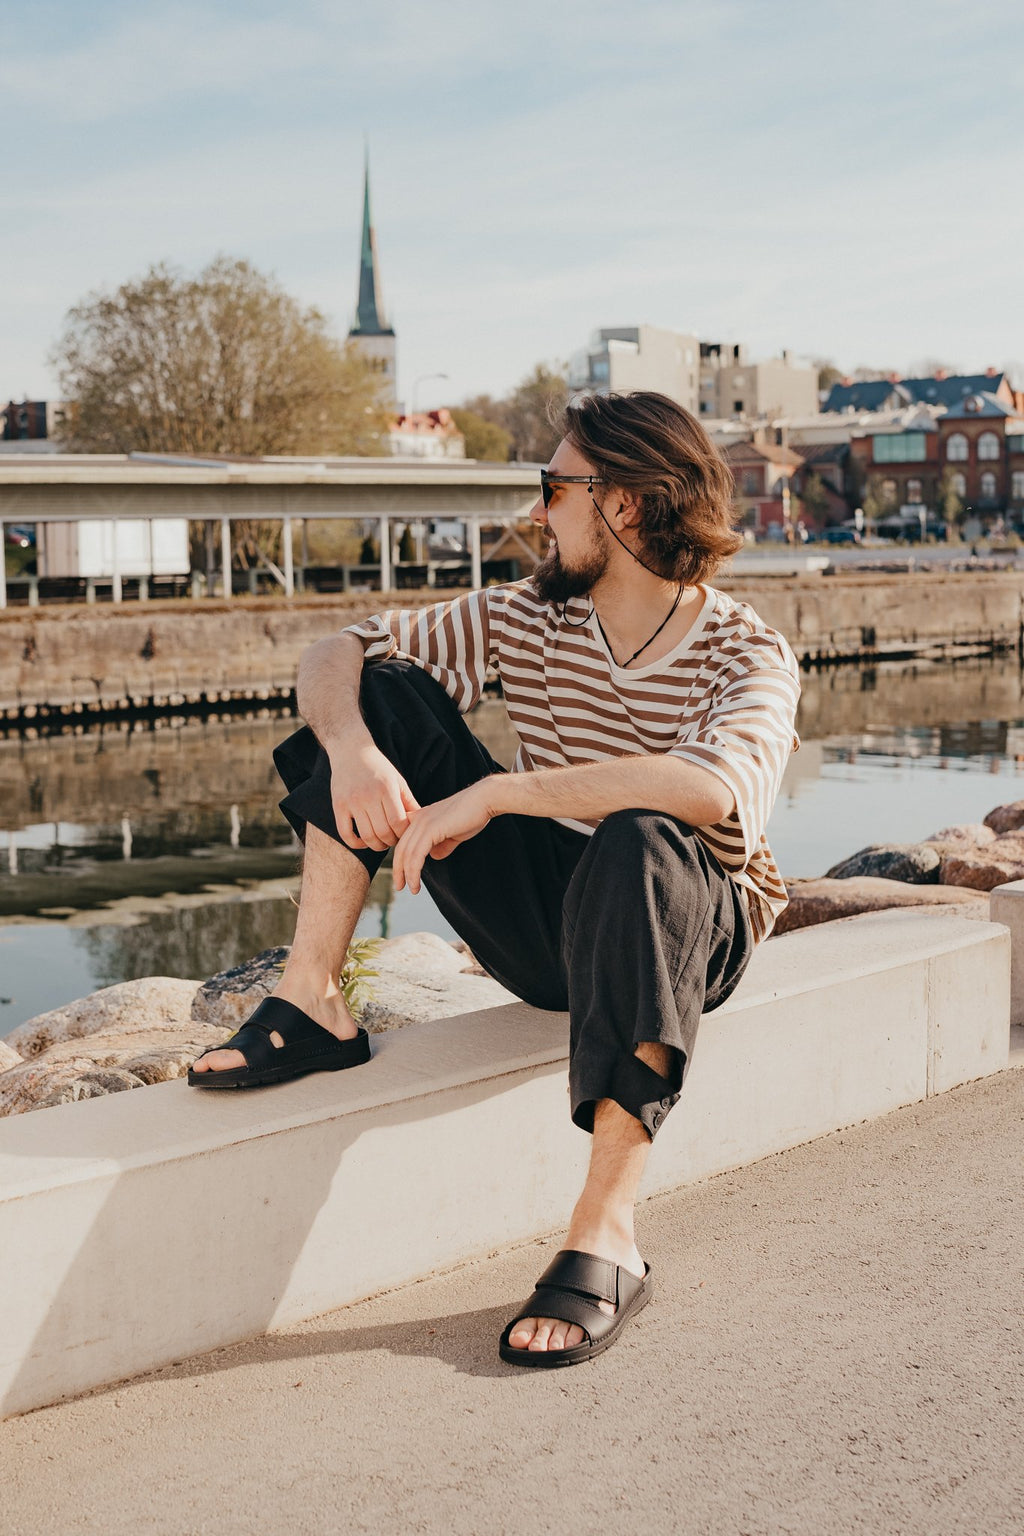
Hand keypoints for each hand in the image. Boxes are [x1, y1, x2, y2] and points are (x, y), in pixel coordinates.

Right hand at [328, 736, 419, 851]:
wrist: (350, 750)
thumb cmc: (378, 767)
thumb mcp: (397, 780)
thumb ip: (409, 801)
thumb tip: (421, 822)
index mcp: (386, 788)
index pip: (398, 822)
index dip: (403, 833)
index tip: (404, 833)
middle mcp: (368, 795)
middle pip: (383, 832)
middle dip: (392, 841)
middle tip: (394, 840)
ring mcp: (351, 801)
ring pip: (367, 836)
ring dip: (377, 845)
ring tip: (382, 842)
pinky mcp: (338, 805)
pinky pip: (345, 834)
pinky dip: (356, 843)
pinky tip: (363, 842)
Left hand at [392, 781, 493, 893]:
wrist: (484, 800)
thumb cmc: (473, 814)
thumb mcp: (454, 832)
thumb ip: (443, 844)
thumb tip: (435, 856)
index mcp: (421, 818)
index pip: (403, 840)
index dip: (399, 858)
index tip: (401, 875)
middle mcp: (417, 819)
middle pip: (400, 848)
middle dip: (398, 870)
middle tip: (400, 886)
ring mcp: (423, 823)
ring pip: (406, 854)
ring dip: (406, 875)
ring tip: (411, 889)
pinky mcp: (431, 829)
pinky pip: (416, 855)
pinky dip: (414, 871)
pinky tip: (416, 883)